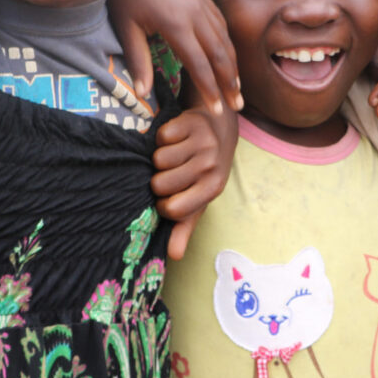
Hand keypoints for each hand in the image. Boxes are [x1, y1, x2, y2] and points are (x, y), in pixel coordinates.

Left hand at [106, 0, 240, 116]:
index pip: (199, 65)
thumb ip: (138, 61)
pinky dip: (228, 43)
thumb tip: (142, 94)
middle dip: (230, 82)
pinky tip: (228, 56)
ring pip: (224, 39)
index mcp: (176, 25)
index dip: (210, 90)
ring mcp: (201, 3)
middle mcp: (195, 14)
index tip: (217, 111)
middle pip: (220, 55)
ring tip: (237, 87)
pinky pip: (221, 24)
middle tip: (237, 106)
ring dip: (232, 65)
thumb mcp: (126, 28)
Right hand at [152, 104, 236, 259]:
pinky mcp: (191, 122)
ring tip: (175, 155)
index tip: (170, 198)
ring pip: (157, 160)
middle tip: (173, 173)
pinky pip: (160, 137)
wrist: (220, 129)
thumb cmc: (204, 170)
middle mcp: (211, 165)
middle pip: (159, 184)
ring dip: (160, 158)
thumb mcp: (198, 199)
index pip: (172, 209)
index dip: (163, 205)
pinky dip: (162, 138)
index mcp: (212, 188)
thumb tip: (174, 256)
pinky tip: (176, 138)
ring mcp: (203, 142)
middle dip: (159, 181)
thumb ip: (184, 227)